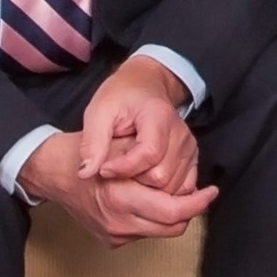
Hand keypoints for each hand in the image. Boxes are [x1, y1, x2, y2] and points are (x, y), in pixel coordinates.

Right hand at [18, 58, 212, 245]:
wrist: (55, 172)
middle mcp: (117, 222)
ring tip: (176, 194)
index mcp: (120, 197)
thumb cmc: (89, 152)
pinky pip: (143, 233)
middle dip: (190, 211)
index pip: (172, 211)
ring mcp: (113, 235)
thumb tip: (187, 179)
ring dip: (171, 216)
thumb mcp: (121, 146)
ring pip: (159, 232)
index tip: (211, 191)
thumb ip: (153, 163)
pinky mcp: (110, 240)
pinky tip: (151, 201)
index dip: (197, 203)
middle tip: (203, 195)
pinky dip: (153, 219)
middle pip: (171, 227)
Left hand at [76, 52, 198, 185]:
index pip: (149, 154)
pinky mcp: (191, 157)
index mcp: (160, 116)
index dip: (123, 168)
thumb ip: (92, 142)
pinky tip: (143, 177)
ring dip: (146, 187)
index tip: (103, 169)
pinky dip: (161, 190)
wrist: (144, 86)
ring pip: (170, 186)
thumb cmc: (121, 97)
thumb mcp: (98, 111)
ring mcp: (189, 147)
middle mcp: (181, 133)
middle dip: (134, 180)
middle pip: (160, 176)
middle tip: (115, 169)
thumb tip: (86, 173)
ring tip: (128, 171)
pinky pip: (182, 187)